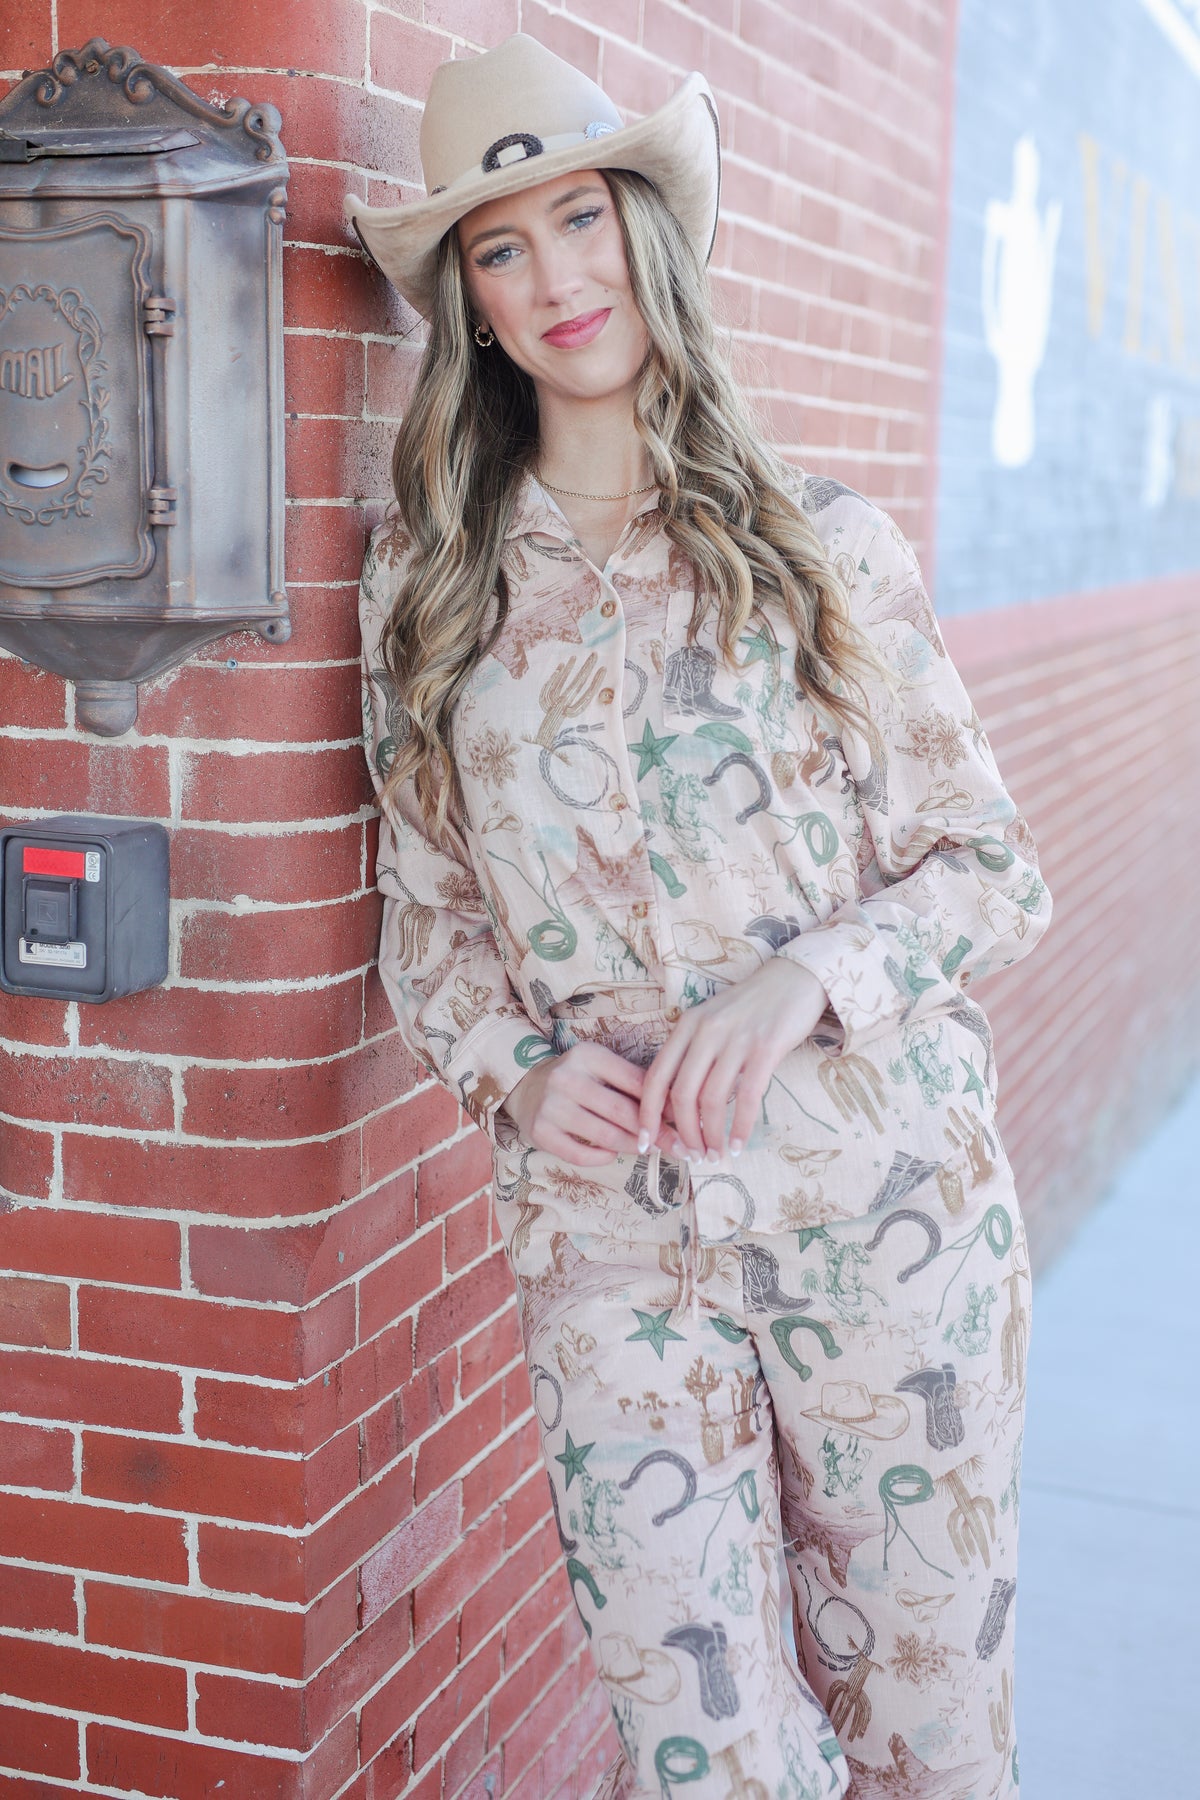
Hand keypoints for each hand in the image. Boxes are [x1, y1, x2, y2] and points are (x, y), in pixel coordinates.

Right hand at [501, 1042, 675, 1166]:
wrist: (527, 1087)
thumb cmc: (578, 1079)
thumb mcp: (602, 1068)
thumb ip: (634, 1083)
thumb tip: (679, 1109)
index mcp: (588, 1055)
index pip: (635, 1082)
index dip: (664, 1104)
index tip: (687, 1120)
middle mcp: (566, 1078)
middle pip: (622, 1111)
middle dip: (657, 1133)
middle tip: (680, 1147)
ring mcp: (551, 1106)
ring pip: (605, 1135)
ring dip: (633, 1146)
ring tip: (649, 1150)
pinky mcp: (540, 1132)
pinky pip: (580, 1154)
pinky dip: (602, 1157)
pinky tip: (612, 1154)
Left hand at [637, 959, 828, 1161]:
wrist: (794, 979)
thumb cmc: (753, 1006)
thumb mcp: (713, 1021)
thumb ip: (696, 1054)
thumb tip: (683, 1104)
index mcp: (687, 1025)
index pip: (656, 1076)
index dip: (648, 1114)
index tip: (646, 1141)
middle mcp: (706, 1031)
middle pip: (681, 1094)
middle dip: (683, 1133)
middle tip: (692, 1155)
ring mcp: (735, 1040)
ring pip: (711, 1100)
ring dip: (711, 1135)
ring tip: (715, 1154)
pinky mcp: (765, 1049)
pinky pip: (746, 1098)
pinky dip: (740, 1127)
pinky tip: (739, 1145)